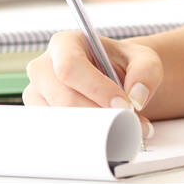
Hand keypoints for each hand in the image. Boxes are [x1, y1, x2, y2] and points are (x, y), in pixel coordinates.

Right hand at [24, 29, 161, 142]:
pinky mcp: (40, 118)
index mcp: (65, 44)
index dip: (96, 88)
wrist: (115, 80)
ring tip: (122, 130)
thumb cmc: (124, 65)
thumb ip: (146, 72)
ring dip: (93, 131)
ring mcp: (37, 94)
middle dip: (99, 115)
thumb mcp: (144, 59)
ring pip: (59, 120)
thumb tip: (135, 97)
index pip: (70, 66)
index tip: (123, 105)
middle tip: (128, 123)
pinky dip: (82, 140)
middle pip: (64, 98)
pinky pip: (55, 134)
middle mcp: (44, 67)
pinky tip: (102, 137)